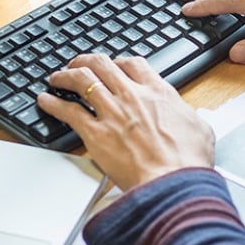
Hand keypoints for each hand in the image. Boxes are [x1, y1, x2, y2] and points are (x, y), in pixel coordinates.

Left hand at [37, 54, 214, 190]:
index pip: (133, 64)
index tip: (114, 66)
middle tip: (78, 64)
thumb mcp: (200, 128)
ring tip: (57, 78)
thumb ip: (188, 115)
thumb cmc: (188, 162)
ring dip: (66, 75)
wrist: (173, 183)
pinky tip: (45, 101)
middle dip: (86, 61)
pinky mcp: (95, 134)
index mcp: (158, 92)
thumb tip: (191, 117)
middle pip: (102, 64)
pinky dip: (53, 103)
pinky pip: (68, 111)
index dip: (119, 61)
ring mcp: (112, 112)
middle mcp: (132, 96)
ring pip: (82, 79)